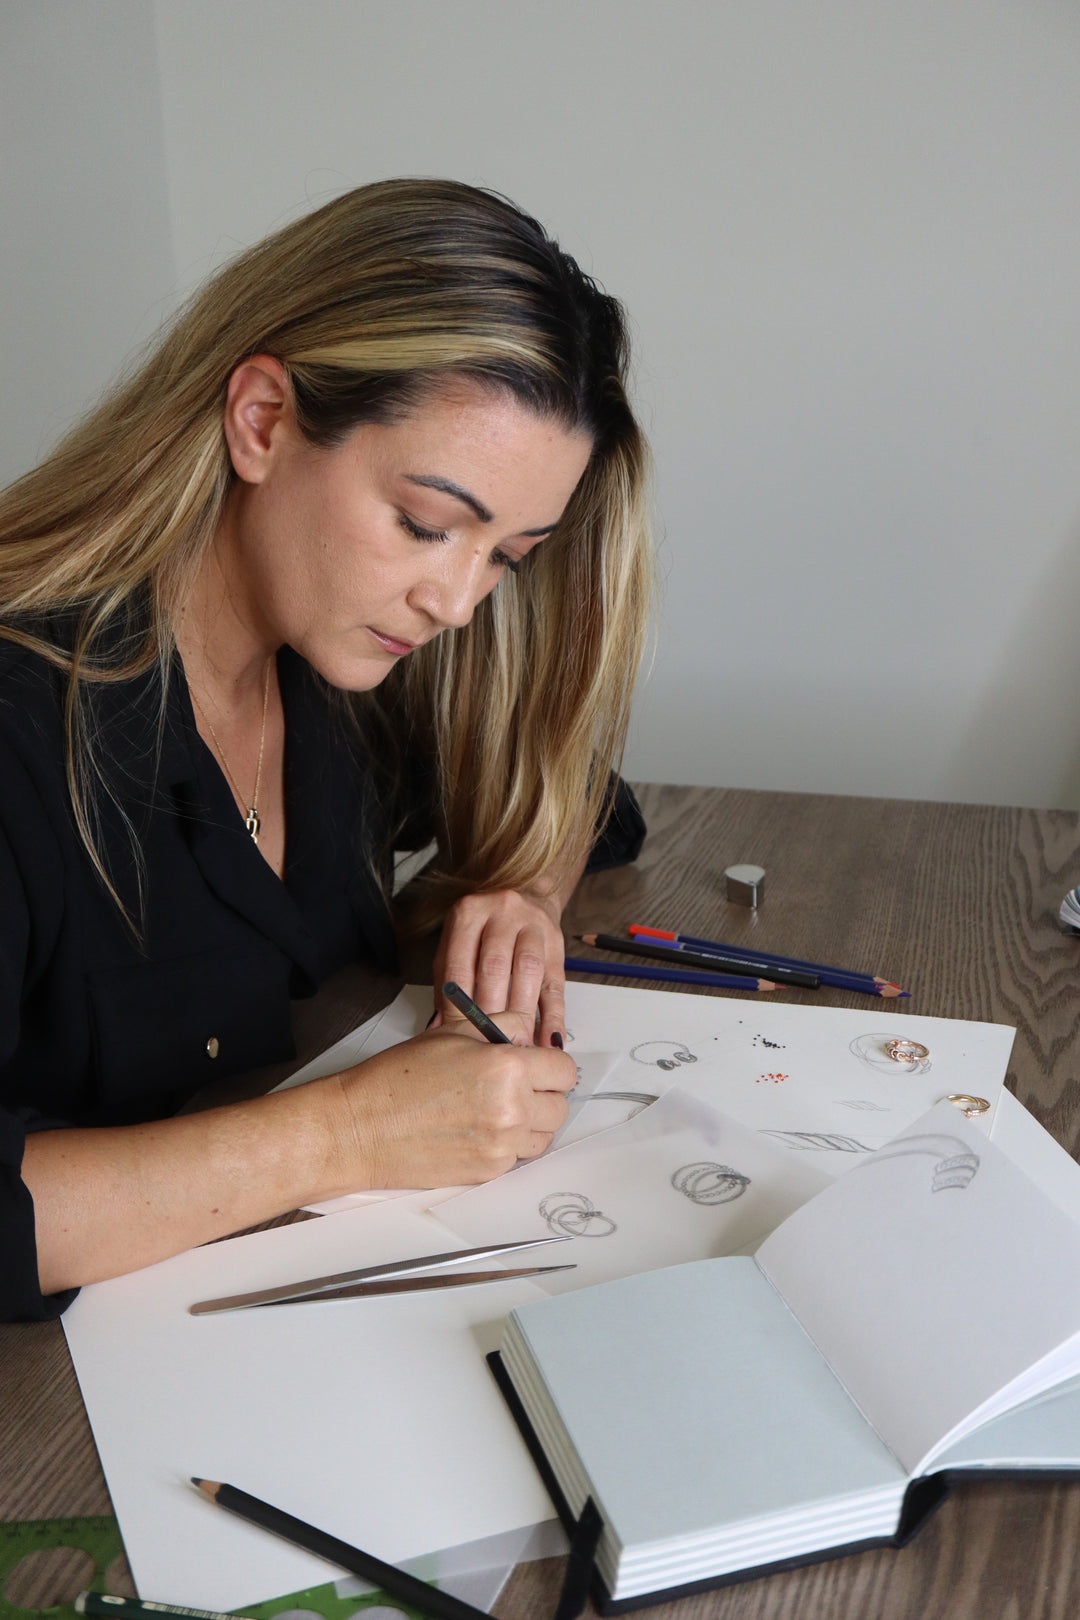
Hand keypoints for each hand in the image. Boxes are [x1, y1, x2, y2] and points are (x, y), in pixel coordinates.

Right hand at [330, 1016, 577, 1188]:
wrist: (362, 1127)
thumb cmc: (398, 1078)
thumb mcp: (454, 1031)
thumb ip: (503, 1026)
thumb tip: (530, 1034)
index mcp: (507, 1067)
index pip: (565, 1071)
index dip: (552, 1066)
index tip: (540, 1067)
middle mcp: (512, 1108)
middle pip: (560, 1106)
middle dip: (543, 1094)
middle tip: (516, 1086)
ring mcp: (502, 1145)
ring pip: (544, 1135)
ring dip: (530, 1123)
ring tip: (493, 1108)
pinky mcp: (489, 1172)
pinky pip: (518, 1157)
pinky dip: (507, 1144)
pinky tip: (477, 1128)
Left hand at [430, 888, 567, 1045]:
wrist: (527, 897)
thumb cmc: (483, 929)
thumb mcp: (456, 944)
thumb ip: (448, 983)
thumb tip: (440, 1027)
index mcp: (469, 912)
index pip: (460, 963)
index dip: (459, 1004)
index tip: (459, 1033)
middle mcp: (503, 912)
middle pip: (495, 966)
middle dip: (491, 1011)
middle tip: (485, 1042)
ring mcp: (533, 924)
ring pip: (528, 972)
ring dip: (522, 1014)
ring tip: (515, 1044)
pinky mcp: (556, 944)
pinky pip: (555, 984)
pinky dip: (552, 1017)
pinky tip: (547, 1041)